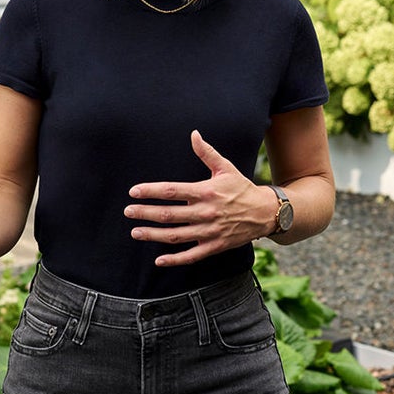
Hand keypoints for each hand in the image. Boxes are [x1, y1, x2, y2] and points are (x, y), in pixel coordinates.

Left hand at [124, 130, 275, 266]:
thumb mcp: (225, 168)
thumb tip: (193, 134)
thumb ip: (206, 152)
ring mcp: (210, 231)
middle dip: (146, 213)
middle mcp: (206, 212)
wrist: (265, 212)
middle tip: (128, 212)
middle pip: (169, 214)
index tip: (133, 192)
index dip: (151, 191)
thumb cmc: (241, 188)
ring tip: (135, 232)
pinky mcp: (214, 246)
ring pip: (176, 235)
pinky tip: (158, 260)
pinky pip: (191, 256)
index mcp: (206, 191)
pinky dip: (174, 260)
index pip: (172, 191)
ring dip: (153, 235)